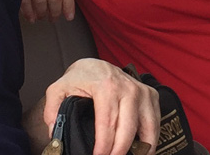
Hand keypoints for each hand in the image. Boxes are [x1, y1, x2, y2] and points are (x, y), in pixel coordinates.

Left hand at [42, 59, 158, 154]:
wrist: (97, 64)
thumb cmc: (80, 78)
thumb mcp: (58, 89)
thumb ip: (53, 110)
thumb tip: (55, 133)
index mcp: (106, 87)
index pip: (107, 124)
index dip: (103, 146)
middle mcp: (128, 89)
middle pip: (127, 131)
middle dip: (118, 152)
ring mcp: (142, 92)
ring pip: (147, 129)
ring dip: (140, 150)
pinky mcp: (151, 96)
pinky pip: (155, 123)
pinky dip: (150, 140)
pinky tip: (141, 151)